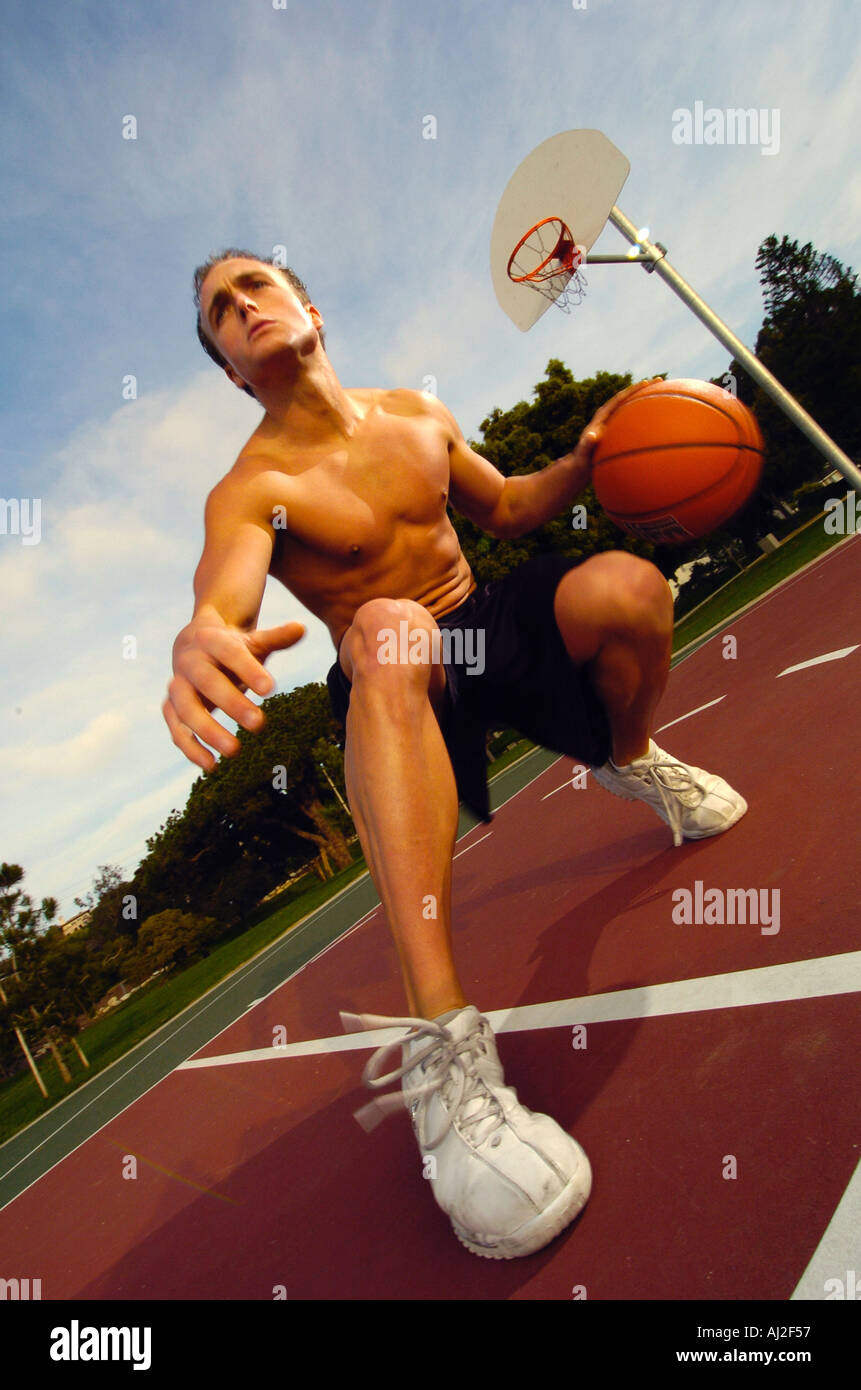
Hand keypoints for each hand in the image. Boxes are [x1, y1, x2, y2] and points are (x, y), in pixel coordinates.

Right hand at [163, 620, 305, 770]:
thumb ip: (276, 638)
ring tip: (235, 751)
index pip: (229, 653)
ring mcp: (177, 686)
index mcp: (210, 640)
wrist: (195, 645)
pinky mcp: (172, 708)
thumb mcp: (253, 641)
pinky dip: (191, 749)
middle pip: (206, 681)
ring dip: (208, 731)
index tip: (270, 689)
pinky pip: (176, 730)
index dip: (248, 670)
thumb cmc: (232, 647)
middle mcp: (189, 662)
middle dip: (231, 703)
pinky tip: (212, 766)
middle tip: (259, 724)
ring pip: (185, 708)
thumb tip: (302, 628)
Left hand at [575, 377, 661, 476]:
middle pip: (629, 398)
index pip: (619, 398)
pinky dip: (646, 418)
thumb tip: (593, 435)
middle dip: (644, 388)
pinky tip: (660, 421)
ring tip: (665, 393)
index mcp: (603, 416)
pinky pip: (635, 421)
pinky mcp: (620, 431)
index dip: (632, 390)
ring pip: (633, 408)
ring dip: (647, 400)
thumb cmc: (583, 458)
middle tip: (660, 380)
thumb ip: (587, 443)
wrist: (582, 464)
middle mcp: (610, 415)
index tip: (646, 382)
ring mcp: (616, 422)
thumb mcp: (584, 451)